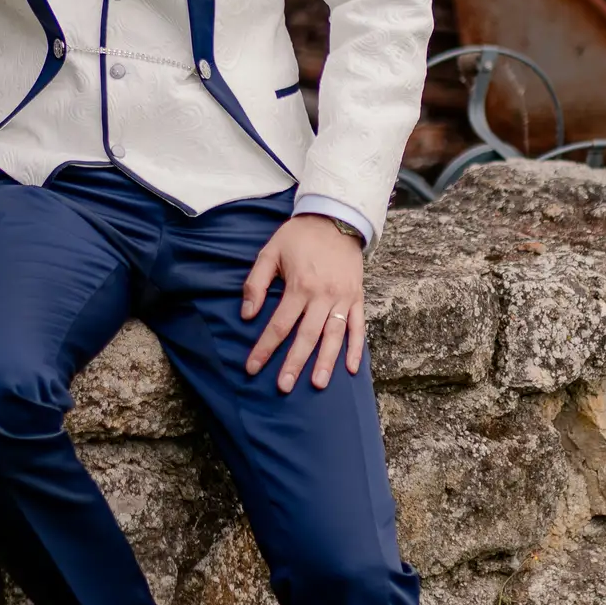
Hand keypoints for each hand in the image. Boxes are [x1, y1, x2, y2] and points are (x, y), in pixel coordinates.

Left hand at [241, 215, 364, 392]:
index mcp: (300, 286)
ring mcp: (343, 298)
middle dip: (294, 363)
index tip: (252, 368)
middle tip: (284, 387)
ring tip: (318, 384)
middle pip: (307, 336)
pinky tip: (351, 368)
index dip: (265, 348)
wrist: (336, 217)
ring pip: (334, 336)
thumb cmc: (299, 236)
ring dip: (326, 361)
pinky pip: (358, 327)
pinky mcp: (357, 297)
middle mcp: (323, 296)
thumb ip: (256, 283)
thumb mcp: (270, 252)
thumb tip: (247, 315)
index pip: (280, 325)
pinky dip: (355, 348)